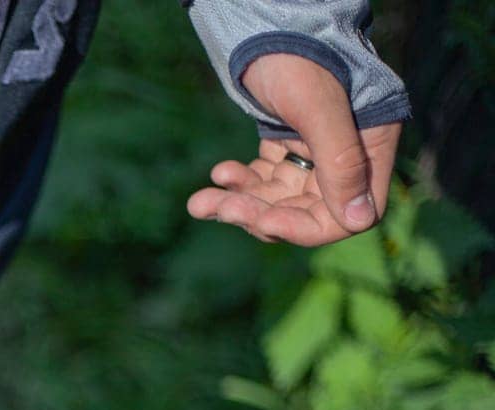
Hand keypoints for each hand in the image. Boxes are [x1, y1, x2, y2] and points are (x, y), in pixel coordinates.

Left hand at [187, 53, 400, 246]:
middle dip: (257, 215)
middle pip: (303, 212)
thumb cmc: (298, 56)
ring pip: (277, 200)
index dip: (304, 227)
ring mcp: (314, 153)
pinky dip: (238, 184)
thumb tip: (362, 221)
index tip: (265, 221)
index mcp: (369, 148)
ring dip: (238, 204)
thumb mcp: (318, 107)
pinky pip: (263, 181)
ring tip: (199, 201)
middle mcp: (346, 156)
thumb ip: (341, 162)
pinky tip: (218, 174)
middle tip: (216, 207)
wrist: (266, 22)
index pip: (346, 215)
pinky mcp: (286, 146)